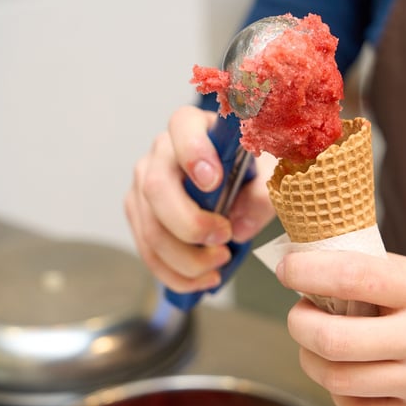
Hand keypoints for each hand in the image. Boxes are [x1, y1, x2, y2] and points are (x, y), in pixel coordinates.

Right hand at [125, 105, 275, 291]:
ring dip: (187, 259)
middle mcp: (161, 152)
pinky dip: (176, 274)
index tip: (213, 181)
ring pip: (151, 229)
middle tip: (224, 239)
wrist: (230, 181)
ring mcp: (143, 184)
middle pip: (157, 189)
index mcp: (193, 127)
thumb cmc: (246, 170)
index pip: (182, 126)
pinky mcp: (139, 214)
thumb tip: (238, 227)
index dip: (194, 153)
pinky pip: (149, 252)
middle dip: (191, 224)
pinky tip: (204, 278)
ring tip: (220, 263)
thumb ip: (261, 195)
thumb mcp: (267, 175)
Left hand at [276, 251, 405, 405]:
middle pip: (333, 340)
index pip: (354, 277)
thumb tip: (326, 275)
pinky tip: (347, 378)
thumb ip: (389, 276)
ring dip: (312, 359)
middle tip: (301, 312)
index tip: (289, 268)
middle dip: (299, 323)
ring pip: (338, 379)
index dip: (309, 271)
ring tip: (319, 345)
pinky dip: (340, 394)